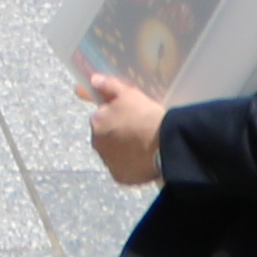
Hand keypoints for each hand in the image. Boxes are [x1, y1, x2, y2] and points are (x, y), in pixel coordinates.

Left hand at [82, 71, 169, 189]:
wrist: (163, 144)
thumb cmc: (144, 115)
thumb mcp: (128, 93)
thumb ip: (109, 85)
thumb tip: (93, 79)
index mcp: (96, 122)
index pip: (101, 117)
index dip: (115, 116)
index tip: (130, 116)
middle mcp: (97, 144)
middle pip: (105, 137)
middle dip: (116, 134)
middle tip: (137, 131)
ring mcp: (108, 162)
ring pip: (113, 154)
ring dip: (122, 150)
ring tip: (142, 146)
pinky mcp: (120, 177)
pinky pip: (123, 169)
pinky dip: (129, 165)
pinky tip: (143, 159)